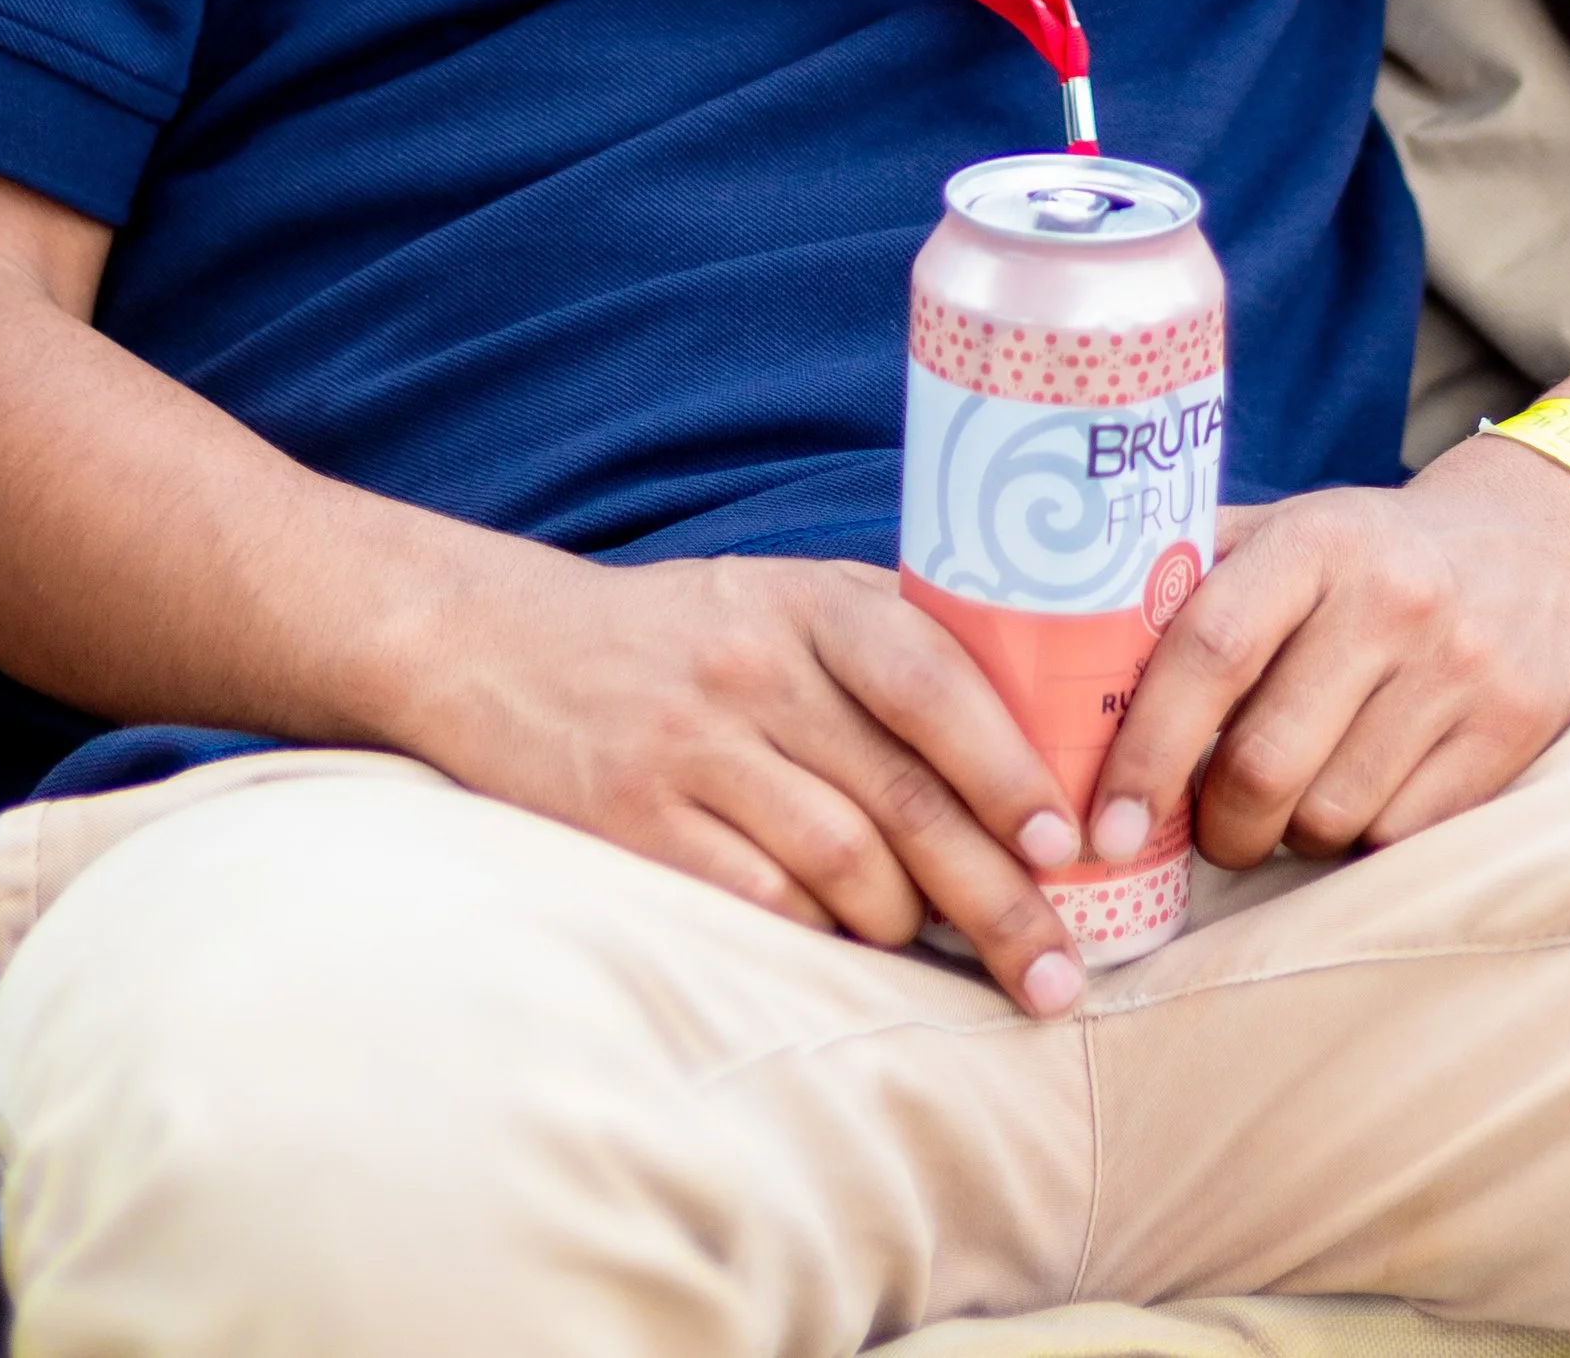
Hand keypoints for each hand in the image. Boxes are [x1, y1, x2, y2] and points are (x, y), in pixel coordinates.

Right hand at [396, 545, 1090, 1016]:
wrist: (504, 643)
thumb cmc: (686, 633)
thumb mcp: (787, 597)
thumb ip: (893, 644)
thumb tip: (1038, 737)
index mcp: (811, 602)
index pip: (934, 680)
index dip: (1007, 767)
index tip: (1065, 843)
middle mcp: (756, 667)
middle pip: (905, 799)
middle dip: (997, 900)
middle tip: (1057, 972)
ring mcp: (692, 746)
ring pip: (843, 864)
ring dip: (908, 926)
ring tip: (941, 951)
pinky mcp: (635, 820)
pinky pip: (762, 903)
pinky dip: (820, 936)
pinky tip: (847, 946)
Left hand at [1084, 434, 1569, 873]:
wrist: (1544, 541)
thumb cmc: (1371, 554)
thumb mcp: (1285, 532)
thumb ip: (1187, 578)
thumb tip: (1055, 646)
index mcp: (1315, 540)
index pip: (1208, 651)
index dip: (1146, 749)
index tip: (1106, 824)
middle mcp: (1393, 597)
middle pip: (1267, 764)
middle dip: (1218, 825)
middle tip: (1207, 828)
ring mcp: (1464, 666)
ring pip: (1333, 816)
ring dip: (1291, 837)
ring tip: (1291, 801)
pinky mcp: (1519, 728)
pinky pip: (1405, 836)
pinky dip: (1364, 840)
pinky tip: (1362, 796)